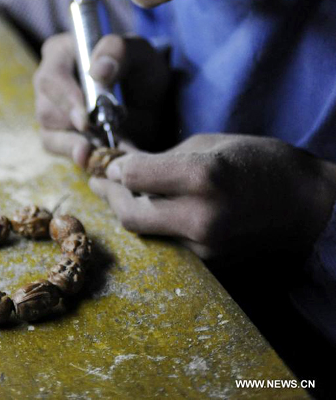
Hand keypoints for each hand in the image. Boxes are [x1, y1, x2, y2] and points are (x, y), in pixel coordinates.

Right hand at [33, 32, 170, 165]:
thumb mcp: (139, 51)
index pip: (50, 78)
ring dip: (74, 145)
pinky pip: (62, 151)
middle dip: (71, 126)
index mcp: (61, 54)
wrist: (154, 101)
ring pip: (50, 134)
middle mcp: (50, 84)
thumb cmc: (142, 68)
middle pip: (46, 109)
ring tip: (98, 152)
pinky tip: (98, 159)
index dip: (65, 99)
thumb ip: (118, 50)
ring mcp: (54, 113)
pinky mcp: (63, 137)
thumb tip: (98, 71)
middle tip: (96, 136)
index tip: (85, 119)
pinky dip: (80, 156)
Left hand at [89, 133, 335, 261]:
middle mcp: (200, 217)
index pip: (135, 175)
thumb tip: (127, 163)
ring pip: (146, 232)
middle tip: (100, 181)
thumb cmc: (263, 163)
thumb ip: (166, 158)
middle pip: (130, 214)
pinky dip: (155, 225)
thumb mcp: (212, 144)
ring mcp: (205, 247)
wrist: (308, 206)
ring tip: (121, 192)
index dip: (117, 166)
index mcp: (202, 177)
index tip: (113, 160)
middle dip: (110, 196)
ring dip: (129, 211)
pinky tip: (152, 208)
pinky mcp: (210, 263)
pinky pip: (168, 243)